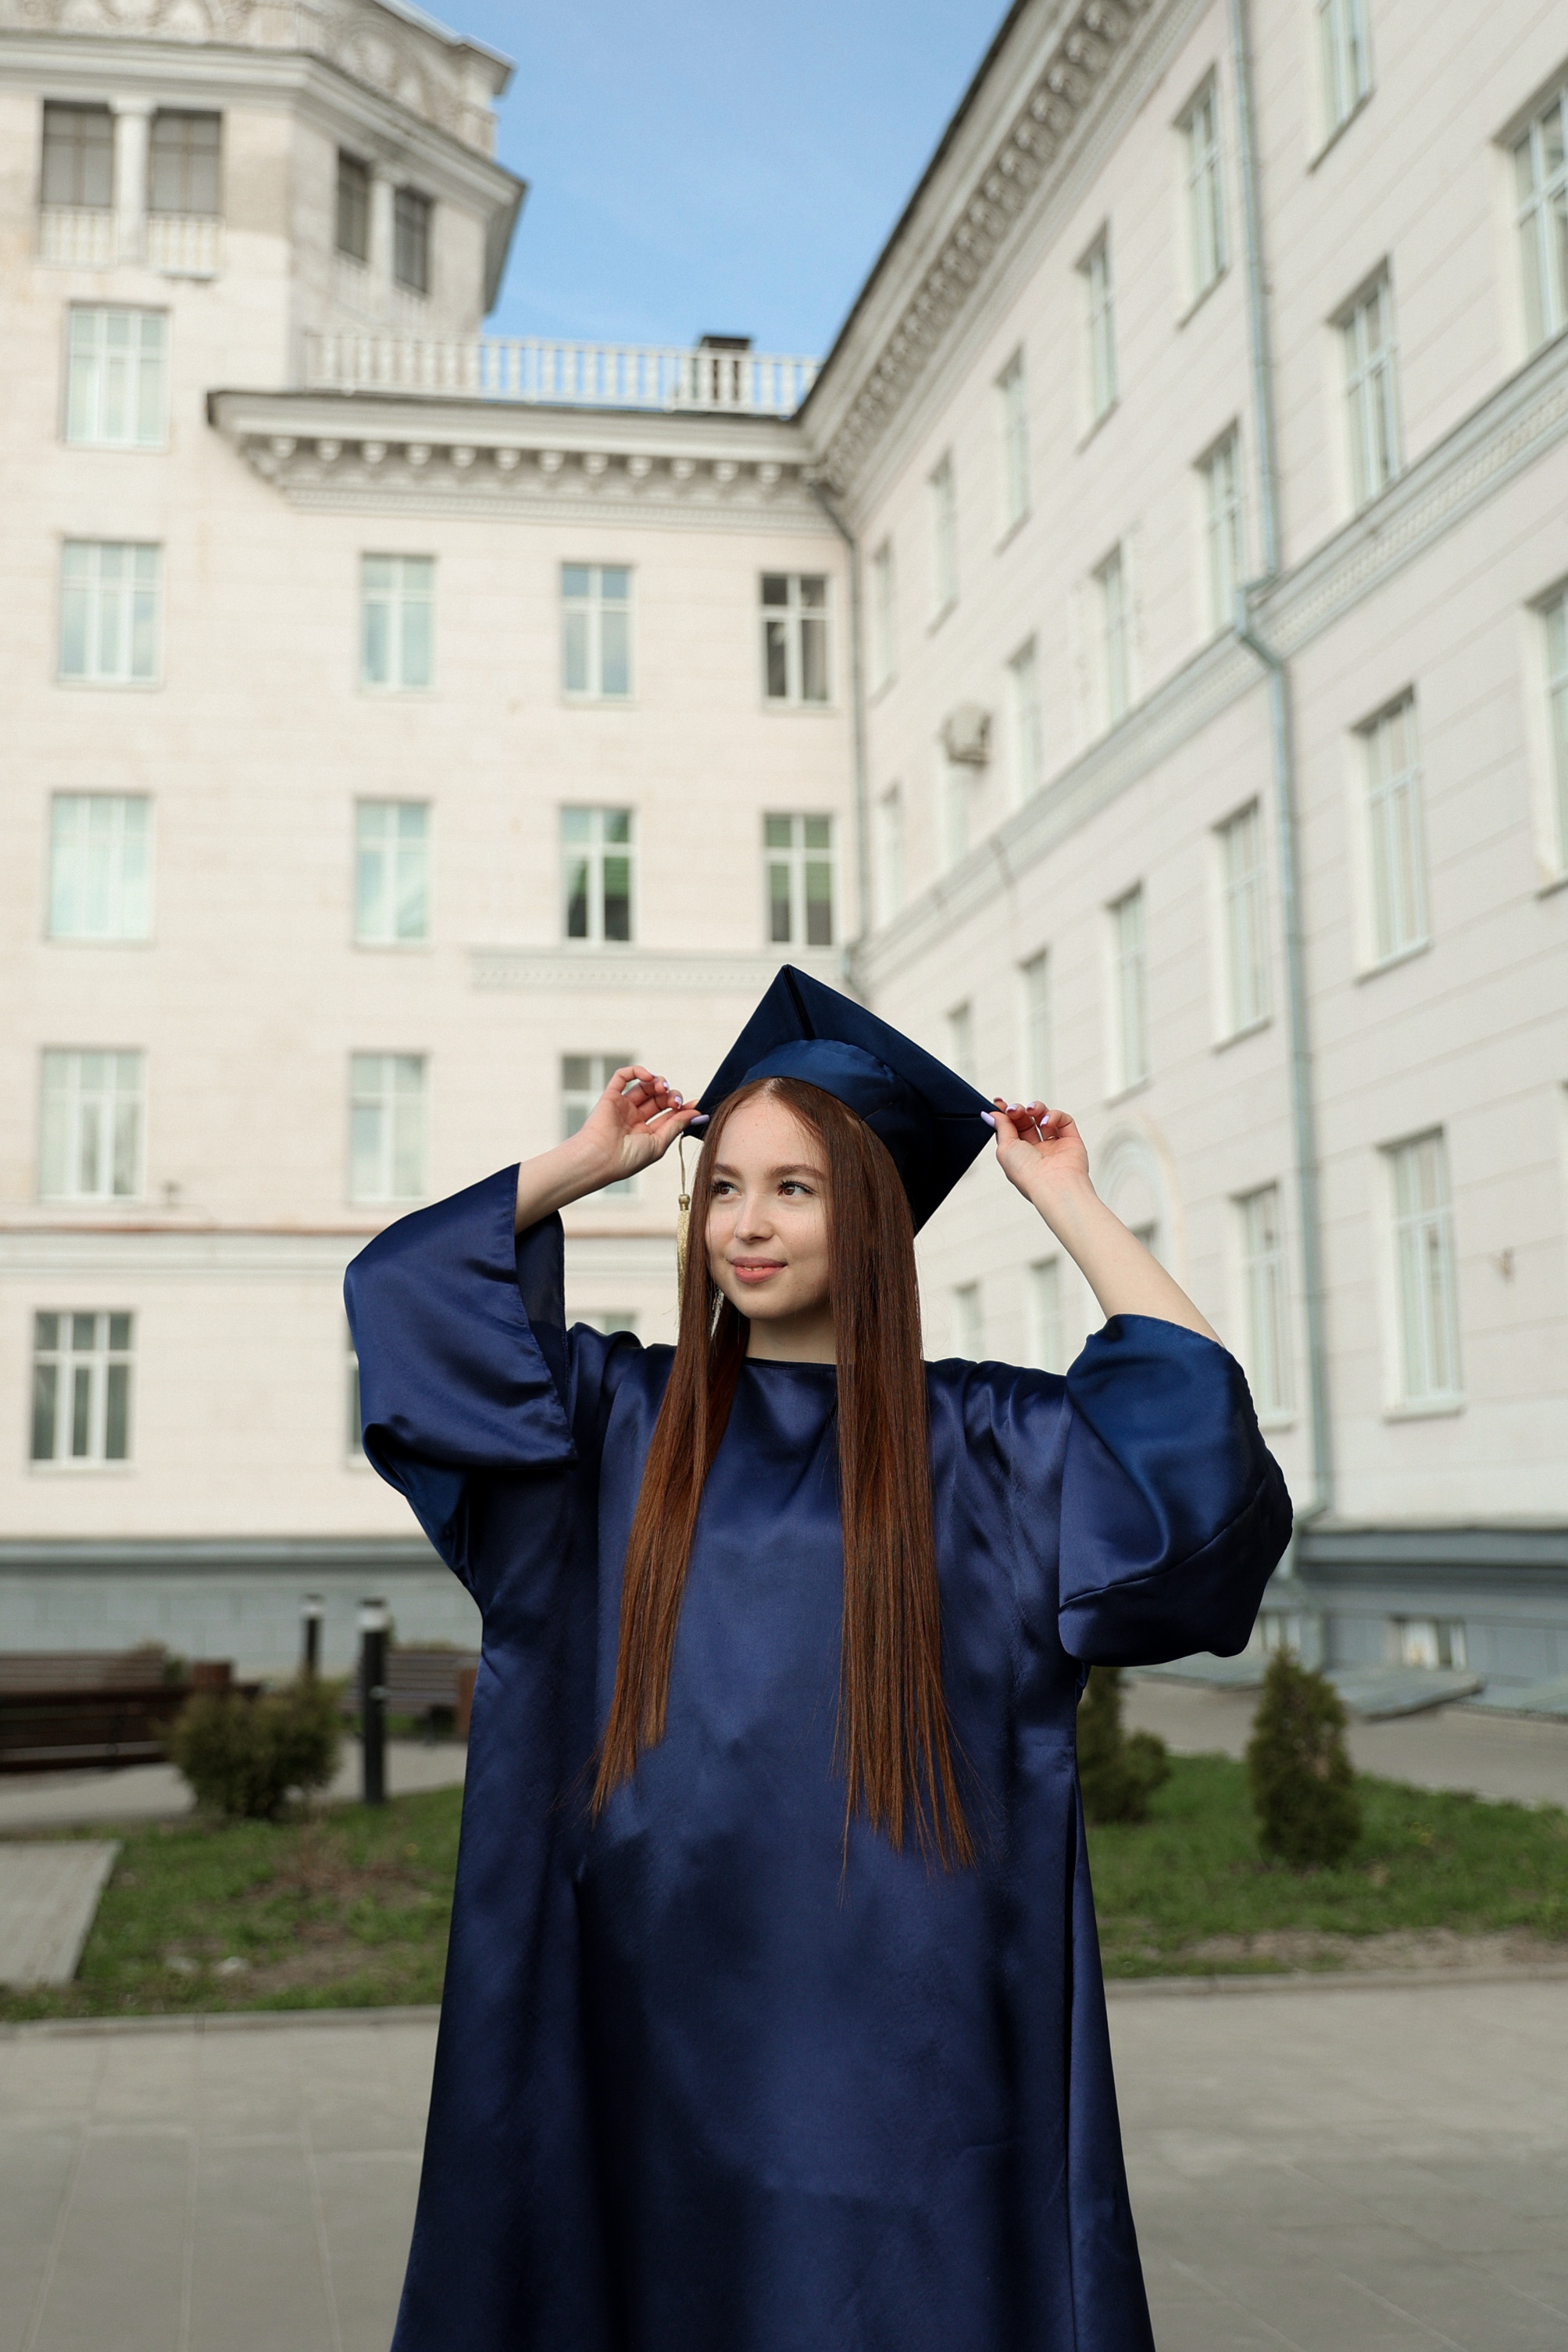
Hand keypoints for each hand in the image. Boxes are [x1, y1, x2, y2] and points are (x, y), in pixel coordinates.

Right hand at [572, 1065, 703, 1188]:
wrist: (599, 1159)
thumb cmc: (628, 1159)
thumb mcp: (659, 1143)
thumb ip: (677, 1125)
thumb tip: (698, 1114)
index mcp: (646, 1133)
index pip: (668, 1114)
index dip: (683, 1107)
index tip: (696, 1105)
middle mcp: (635, 1118)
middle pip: (659, 1098)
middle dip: (670, 1096)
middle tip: (674, 1102)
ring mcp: (622, 1106)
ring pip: (644, 1086)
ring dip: (658, 1082)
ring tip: (662, 1088)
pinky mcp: (610, 1096)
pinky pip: (622, 1076)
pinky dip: (636, 1071)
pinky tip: (648, 1076)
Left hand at [987, 1099, 1091, 1207]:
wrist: (1052, 1184)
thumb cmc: (1026, 1174)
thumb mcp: (1004, 1148)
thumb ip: (1000, 1127)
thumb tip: (991, 1114)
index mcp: (1019, 1155)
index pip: (1011, 1128)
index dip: (1005, 1114)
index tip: (999, 1103)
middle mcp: (1036, 1151)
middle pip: (1027, 1121)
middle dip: (1019, 1110)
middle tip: (1014, 1110)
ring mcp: (1055, 1146)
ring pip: (1046, 1117)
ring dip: (1037, 1108)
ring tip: (1031, 1110)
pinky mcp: (1072, 1142)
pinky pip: (1064, 1121)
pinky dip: (1055, 1116)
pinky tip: (1046, 1123)